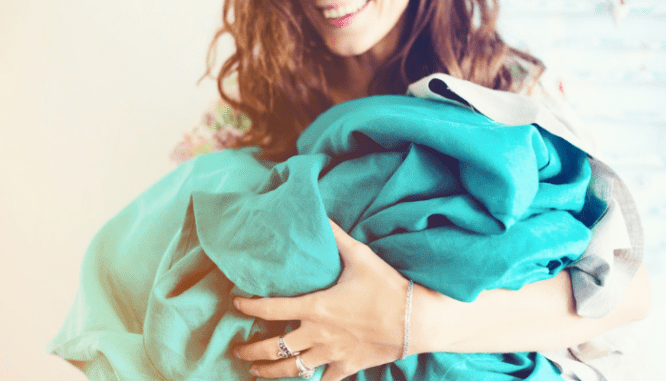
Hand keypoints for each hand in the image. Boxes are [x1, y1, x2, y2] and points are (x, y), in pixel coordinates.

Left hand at [233, 219, 410, 380]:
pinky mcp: (348, 366)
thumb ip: (336, 237)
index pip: (270, 309)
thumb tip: (318, 213)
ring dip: (271, 372)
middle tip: (238, 350)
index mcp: (315, 307)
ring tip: (256, 372)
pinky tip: (307, 380)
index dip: (249, 306)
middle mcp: (317, 334)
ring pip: (293, 370)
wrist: (416, 320)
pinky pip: (325, 380)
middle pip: (273, 348)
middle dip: (251, 350)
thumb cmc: (387, 287)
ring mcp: (331, 354)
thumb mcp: (360, 256)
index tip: (237, 304)